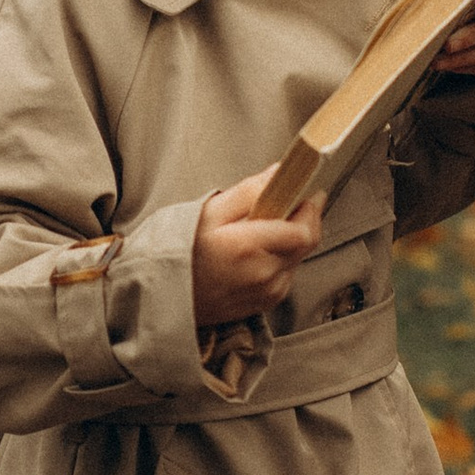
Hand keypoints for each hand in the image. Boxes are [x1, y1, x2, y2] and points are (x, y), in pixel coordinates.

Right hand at [192, 167, 324, 324]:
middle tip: (285, 206)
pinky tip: (257, 254)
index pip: (303, 230)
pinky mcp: (267, 302)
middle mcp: (263, 274)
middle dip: (303, 220)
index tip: (305, 193)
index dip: (309, 209)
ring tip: (261, 233)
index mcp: (248, 247)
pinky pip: (288, 274)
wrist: (165, 293)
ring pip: (299, 257)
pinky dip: (281, 259)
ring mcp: (267, 292)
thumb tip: (281, 172)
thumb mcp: (210, 211)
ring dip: (290, 241)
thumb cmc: (182, 250)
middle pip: (307, 243)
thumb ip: (250, 192)